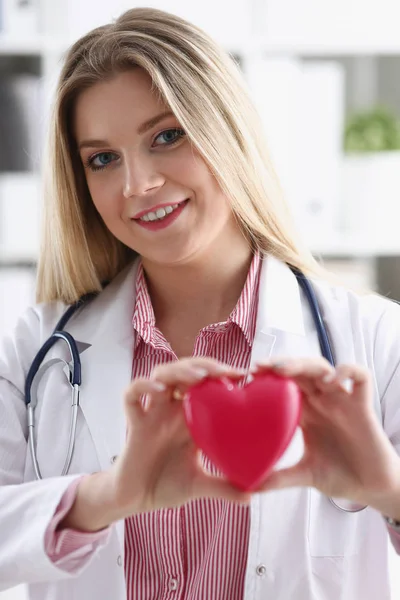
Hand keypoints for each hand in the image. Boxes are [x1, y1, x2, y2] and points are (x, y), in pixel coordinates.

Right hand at [109, 357, 250, 517]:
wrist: (135, 501)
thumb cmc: (166, 486)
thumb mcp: (199, 485)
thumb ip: (224, 488)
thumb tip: (251, 496)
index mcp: (192, 418)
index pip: (208, 385)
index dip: (224, 375)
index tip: (245, 376)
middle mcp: (173, 410)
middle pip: (186, 371)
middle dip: (205, 365)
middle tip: (225, 372)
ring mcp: (153, 414)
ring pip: (162, 374)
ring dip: (179, 370)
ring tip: (198, 377)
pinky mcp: (134, 424)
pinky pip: (131, 396)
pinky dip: (143, 386)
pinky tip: (159, 389)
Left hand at [254, 358, 399, 511]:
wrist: (372, 489)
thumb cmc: (341, 476)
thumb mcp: (306, 475)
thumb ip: (280, 478)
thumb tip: (250, 488)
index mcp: (306, 413)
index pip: (284, 385)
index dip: (268, 377)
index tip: (249, 378)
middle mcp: (322, 401)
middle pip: (300, 370)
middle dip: (280, 364)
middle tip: (260, 367)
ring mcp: (342, 401)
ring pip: (323, 368)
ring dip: (303, 364)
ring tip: (283, 370)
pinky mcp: (363, 406)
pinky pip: (361, 377)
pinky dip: (347, 371)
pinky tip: (331, 381)